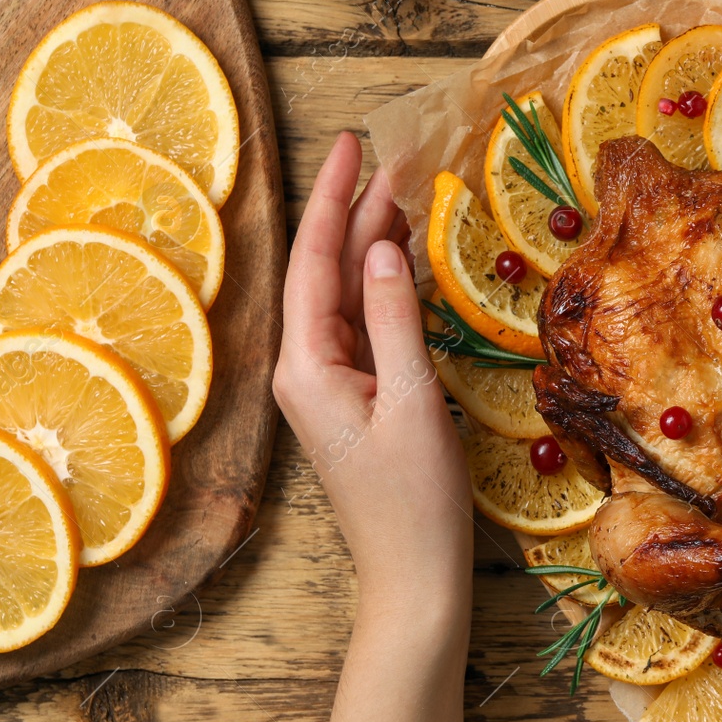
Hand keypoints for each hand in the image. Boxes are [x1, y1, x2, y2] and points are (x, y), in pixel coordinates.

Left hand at [273, 132, 470, 625]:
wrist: (414, 577)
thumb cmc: (414, 501)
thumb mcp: (412, 402)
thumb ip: (394, 320)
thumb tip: (383, 249)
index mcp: (307, 366)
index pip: (313, 262)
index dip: (336, 199)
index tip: (357, 144)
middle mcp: (308, 369)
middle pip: (328, 272)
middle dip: (358, 212)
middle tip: (396, 157)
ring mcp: (332, 385)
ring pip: (346, 295)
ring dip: (372, 245)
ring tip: (403, 192)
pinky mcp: (358, 400)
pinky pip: (365, 325)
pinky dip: (385, 287)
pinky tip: (404, 260)